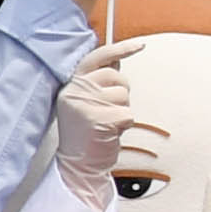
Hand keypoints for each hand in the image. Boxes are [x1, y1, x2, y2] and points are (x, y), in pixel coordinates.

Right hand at [51, 40, 138, 186]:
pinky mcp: (99, 118)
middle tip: (109, 111)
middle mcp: (74, 91)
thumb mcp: (85, 103)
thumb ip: (96, 83)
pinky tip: (110, 132)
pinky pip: (128, 113)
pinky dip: (125, 125)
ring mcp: (85, 104)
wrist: (78, 166)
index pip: (97, 58)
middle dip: (122, 93)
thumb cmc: (86, 135)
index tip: (140, 45)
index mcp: (70, 85)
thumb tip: (116, 62)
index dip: (120, 49)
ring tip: (107, 124)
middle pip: (117, 77)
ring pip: (124, 95)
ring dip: (122, 110)